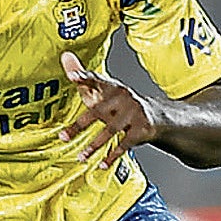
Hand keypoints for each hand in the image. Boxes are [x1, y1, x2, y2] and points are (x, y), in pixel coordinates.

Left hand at [60, 52, 156, 166]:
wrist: (156, 115)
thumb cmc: (120, 103)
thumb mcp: (103, 90)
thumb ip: (83, 77)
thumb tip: (65, 55)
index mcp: (111, 87)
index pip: (96, 80)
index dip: (84, 77)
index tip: (72, 76)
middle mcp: (122, 98)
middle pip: (99, 110)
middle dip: (80, 125)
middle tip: (63, 137)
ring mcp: (133, 113)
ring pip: (111, 130)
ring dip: (94, 145)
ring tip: (81, 157)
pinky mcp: (142, 129)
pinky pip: (125, 144)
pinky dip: (113, 155)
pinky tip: (102, 164)